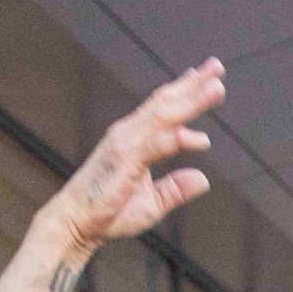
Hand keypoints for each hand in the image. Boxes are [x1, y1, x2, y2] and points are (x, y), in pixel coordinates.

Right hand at [42, 62, 219, 256]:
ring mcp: (125, 144)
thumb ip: (176, 189)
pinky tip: (198, 138)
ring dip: (191, 100)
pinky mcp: (123, 161)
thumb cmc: (108, 213)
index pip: (163, 108)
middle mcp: (129, 133)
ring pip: (163, 116)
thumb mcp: (152, 203)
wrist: (74, 224)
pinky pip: (153, 146)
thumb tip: (203, 179)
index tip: (207, 77)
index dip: (185, 90)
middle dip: (193, 84)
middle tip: (218, 67)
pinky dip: (175, 139)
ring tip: (216, 87)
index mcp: (133, 138)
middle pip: (165, 103)